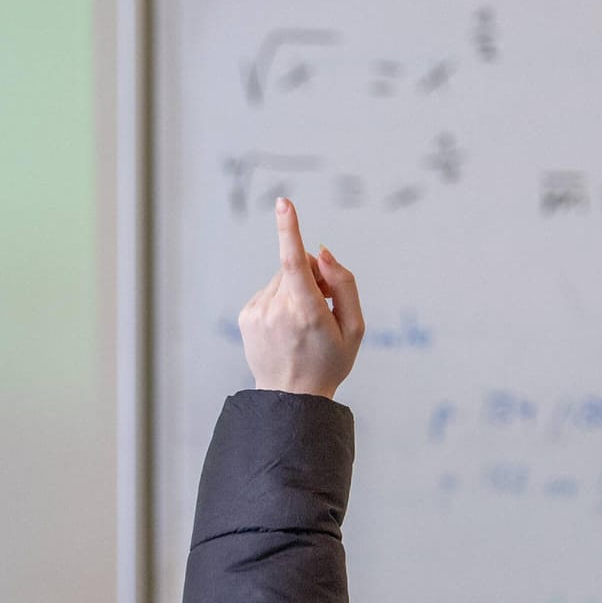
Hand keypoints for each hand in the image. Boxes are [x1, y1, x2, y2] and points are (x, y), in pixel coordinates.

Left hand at [238, 198, 363, 398]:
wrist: (290, 398)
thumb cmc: (329, 362)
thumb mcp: (355, 328)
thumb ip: (344, 284)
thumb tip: (322, 251)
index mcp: (307, 313)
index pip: (294, 263)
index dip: (290, 230)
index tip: (284, 204)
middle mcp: (277, 310)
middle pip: (296, 266)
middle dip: (312, 276)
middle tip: (323, 305)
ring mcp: (258, 312)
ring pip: (281, 278)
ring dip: (295, 289)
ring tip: (304, 322)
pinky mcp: (246, 315)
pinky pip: (269, 291)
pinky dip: (281, 300)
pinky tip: (287, 327)